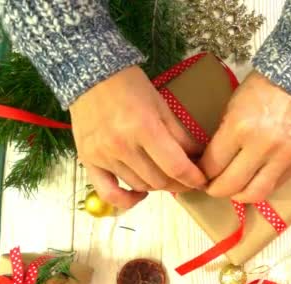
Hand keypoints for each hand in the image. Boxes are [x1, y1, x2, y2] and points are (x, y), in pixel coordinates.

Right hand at [70, 66, 206, 208]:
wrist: (90, 75)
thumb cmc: (130, 86)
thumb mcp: (162, 105)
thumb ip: (180, 135)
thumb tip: (198, 159)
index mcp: (144, 128)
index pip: (176, 167)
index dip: (194, 179)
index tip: (203, 181)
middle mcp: (122, 146)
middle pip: (159, 181)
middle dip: (179, 183)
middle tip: (187, 179)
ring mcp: (103, 155)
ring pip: (140, 186)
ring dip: (157, 186)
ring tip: (165, 177)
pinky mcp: (88, 161)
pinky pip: (108, 193)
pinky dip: (126, 200)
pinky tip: (139, 195)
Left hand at [200, 71, 290, 202]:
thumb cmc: (258, 92)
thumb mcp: (231, 110)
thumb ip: (222, 140)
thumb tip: (209, 168)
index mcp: (240, 128)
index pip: (213, 166)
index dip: (203, 175)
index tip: (200, 175)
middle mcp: (263, 146)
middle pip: (231, 186)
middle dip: (216, 190)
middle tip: (211, 187)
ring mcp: (284, 156)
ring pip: (255, 194)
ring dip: (239, 195)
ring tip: (233, 189)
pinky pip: (275, 186)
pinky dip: (261, 186)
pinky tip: (253, 179)